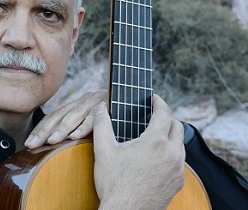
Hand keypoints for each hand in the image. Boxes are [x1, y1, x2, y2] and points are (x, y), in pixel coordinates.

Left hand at [25, 89, 106, 148]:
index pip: (53, 117)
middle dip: (45, 130)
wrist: (135, 103)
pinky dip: (84, 127)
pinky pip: (95, 118)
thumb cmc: (109, 122)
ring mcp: (96, 102)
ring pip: (75, 116)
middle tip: (32, 144)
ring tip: (51, 140)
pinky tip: (74, 136)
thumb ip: (72, 132)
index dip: (40, 129)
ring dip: (63, 129)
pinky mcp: (109, 107)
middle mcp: (83, 101)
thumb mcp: (86, 126)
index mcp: (75, 105)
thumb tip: (49, 145)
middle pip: (59, 116)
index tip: (28, 143)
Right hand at [93, 94, 185, 209]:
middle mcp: (172, 154)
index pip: (164, 113)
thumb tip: (101, 107)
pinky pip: (179, 161)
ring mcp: (177, 170)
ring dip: (170, 136)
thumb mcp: (103, 150)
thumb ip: (102, 124)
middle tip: (154, 114)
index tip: (153, 97)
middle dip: (167, 117)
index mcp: (155, 142)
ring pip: (180, 145)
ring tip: (155, 134)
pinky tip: (156, 156)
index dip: (159, 102)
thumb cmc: (114, 183)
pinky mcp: (177, 183)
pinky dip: (171, 153)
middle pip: (178, 126)